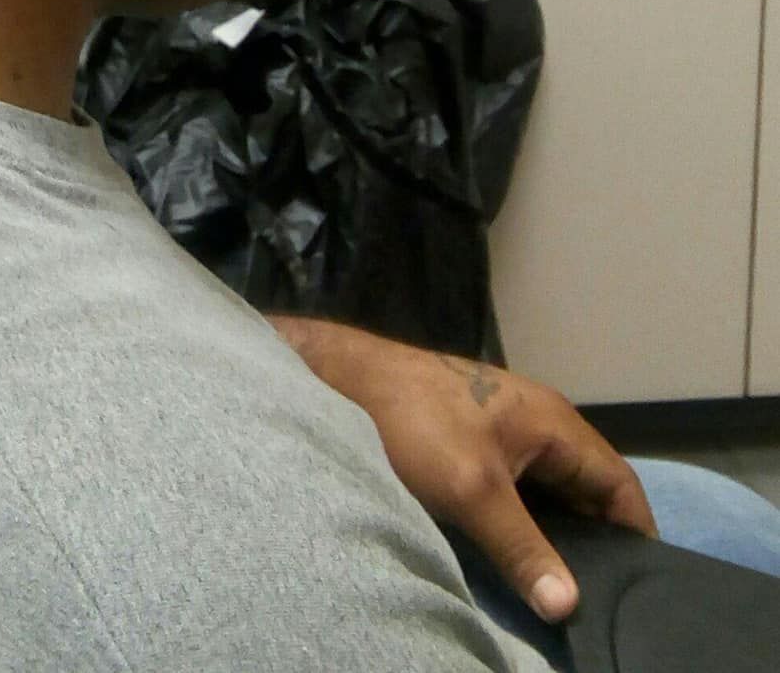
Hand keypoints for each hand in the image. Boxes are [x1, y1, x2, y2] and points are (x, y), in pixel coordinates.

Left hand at [269, 315, 658, 625]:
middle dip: (596, 544)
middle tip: (604, 603)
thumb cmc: (414, 422)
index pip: (619, 484)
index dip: (636, 535)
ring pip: (549, 497)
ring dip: (556, 539)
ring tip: (564, 594)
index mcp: (553, 422)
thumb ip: (523, 548)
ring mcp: (504, 434)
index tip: (643, 590)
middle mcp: (538, 424)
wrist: (343, 380)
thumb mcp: (472, 490)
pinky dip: (525, 526)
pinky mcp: (474, 447)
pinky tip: (519, 563)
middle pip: (587, 494)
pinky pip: (517, 494)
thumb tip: (569, 607)